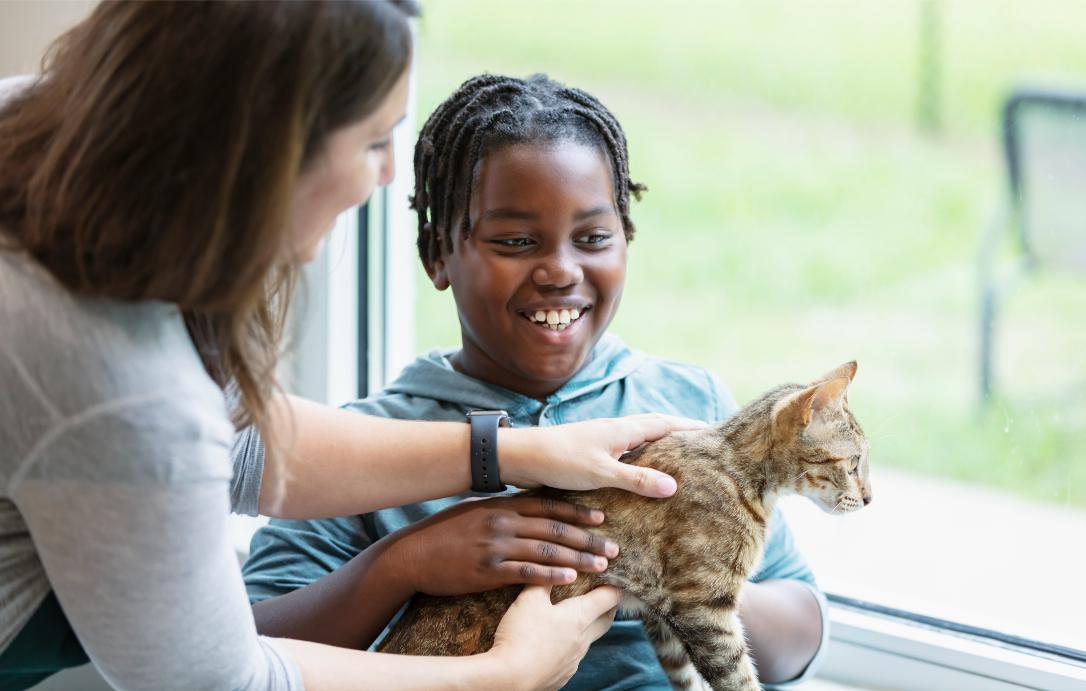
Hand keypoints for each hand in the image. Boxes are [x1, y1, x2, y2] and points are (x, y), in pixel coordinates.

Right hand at [384, 496, 618, 596]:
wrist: (413, 555)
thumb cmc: (444, 533)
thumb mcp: (476, 510)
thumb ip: (505, 509)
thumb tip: (531, 506)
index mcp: (502, 505)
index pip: (549, 505)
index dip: (578, 512)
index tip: (602, 518)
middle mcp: (503, 522)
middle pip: (555, 529)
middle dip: (588, 538)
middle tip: (613, 547)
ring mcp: (496, 546)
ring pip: (547, 550)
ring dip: (578, 558)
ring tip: (601, 565)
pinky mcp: (488, 571)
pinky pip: (527, 573)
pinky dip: (551, 576)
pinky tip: (570, 579)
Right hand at [488, 585, 622, 690]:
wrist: (509, 679)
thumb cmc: (521, 635)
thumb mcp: (529, 599)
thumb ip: (544, 580)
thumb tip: (556, 567)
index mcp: (580, 617)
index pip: (609, 598)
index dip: (616, 585)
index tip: (618, 576)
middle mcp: (583, 640)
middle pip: (606, 620)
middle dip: (608, 606)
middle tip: (605, 594)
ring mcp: (574, 660)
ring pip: (589, 639)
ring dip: (587, 626)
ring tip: (575, 616)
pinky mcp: (562, 675)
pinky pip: (572, 656)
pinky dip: (570, 644)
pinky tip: (554, 641)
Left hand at [501, 414, 706, 497]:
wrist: (521, 457)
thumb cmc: (560, 460)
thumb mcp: (602, 473)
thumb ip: (636, 480)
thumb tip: (674, 485)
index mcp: (623, 430)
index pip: (666, 424)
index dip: (690, 427)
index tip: (714, 431)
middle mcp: (616, 431)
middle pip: (656, 428)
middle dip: (680, 434)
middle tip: (703, 447)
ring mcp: (604, 441)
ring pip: (641, 441)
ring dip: (661, 447)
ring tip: (680, 462)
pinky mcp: (592, 454)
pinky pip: (627, 454)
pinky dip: (641, 461)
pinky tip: (641, 476)